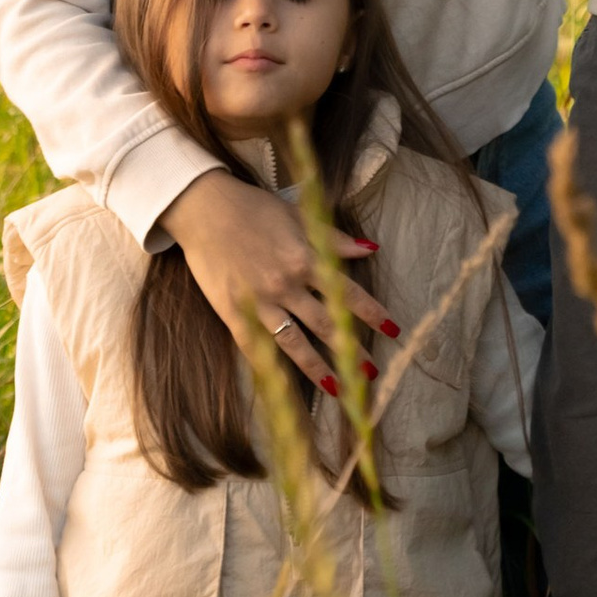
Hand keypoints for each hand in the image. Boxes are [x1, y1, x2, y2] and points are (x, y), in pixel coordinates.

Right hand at [159, 167, 390, 394]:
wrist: (204, 210)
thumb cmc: (254, 208)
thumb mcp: (297, 216)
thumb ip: (333, 239)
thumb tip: (371, 248)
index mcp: (304, 259)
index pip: (347, 292)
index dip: (372, 312)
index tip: (393, 329)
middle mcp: (285, 285)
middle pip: (326, 324)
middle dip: (351, 350)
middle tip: (371, 373)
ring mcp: (258, 303)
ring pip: (294, 343)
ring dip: (318, 368)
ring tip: (338, 389)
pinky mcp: (232, 314)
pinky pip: (254, 347)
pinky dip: (271, 367)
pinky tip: (285, 386)